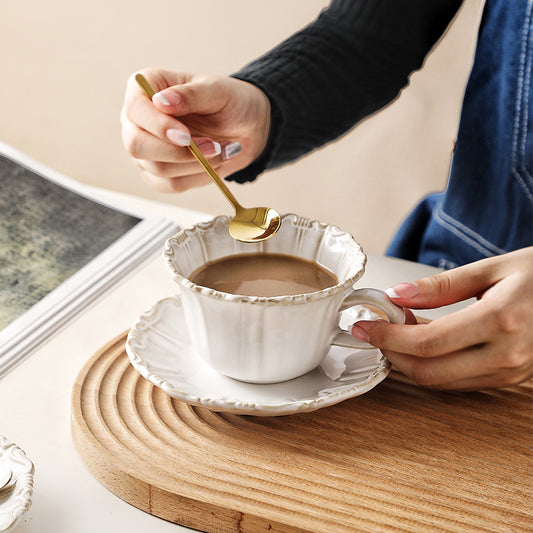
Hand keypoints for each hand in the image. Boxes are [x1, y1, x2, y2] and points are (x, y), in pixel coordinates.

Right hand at [120, 68, 270, 192]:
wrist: (244, 127)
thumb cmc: (228, 102)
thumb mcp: (216, 90)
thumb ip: (190, 94)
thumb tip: (161, 101)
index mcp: (143, 88)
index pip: (135, 110)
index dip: (158, 126)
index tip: (186, 136)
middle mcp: (137, 120)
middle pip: (137, 145)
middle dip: (178, 152)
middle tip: (213, 146)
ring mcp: (145, 150)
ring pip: (158, 168)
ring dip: (197, 163)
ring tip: (222, 149)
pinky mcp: (157, 174)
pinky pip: (172, 184)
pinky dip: (199, 176)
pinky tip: (214, 161)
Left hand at [351, 247, 532, 390]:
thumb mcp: (492, 268)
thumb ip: (441, 285)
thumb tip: (398, 296)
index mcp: (500, 319)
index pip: (426, 342)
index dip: (387, 336)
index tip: (366, 325)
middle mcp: (507, 354)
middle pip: (428, 371)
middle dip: (392, 353)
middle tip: (376, 331)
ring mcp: (511, 372)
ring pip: (442, 382)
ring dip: (409, 363)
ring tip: (396, 334)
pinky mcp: (511, 378)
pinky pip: (459, 383)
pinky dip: (433, 367)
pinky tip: (423, 345)